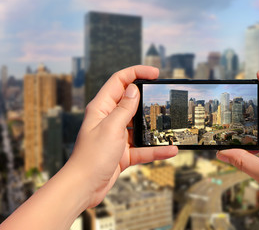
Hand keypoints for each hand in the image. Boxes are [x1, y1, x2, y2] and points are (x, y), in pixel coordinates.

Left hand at [67, 65, 177, 207]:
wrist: (84, 187)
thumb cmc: (91, 157)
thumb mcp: (111, 128)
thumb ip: (124, 108)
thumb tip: (133, 89)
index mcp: (102, 108)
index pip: (119, 81)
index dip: (137, 72)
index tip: (155, 73)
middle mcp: (109, 119)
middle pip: (131, 102)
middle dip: (148, 98)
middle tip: (164, 96)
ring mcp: (117, 136)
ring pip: (139, 126)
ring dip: (154, 126)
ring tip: (170, 124)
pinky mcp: (123, 152)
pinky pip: (143, 147)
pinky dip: (156, 149)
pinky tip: (170, 150)